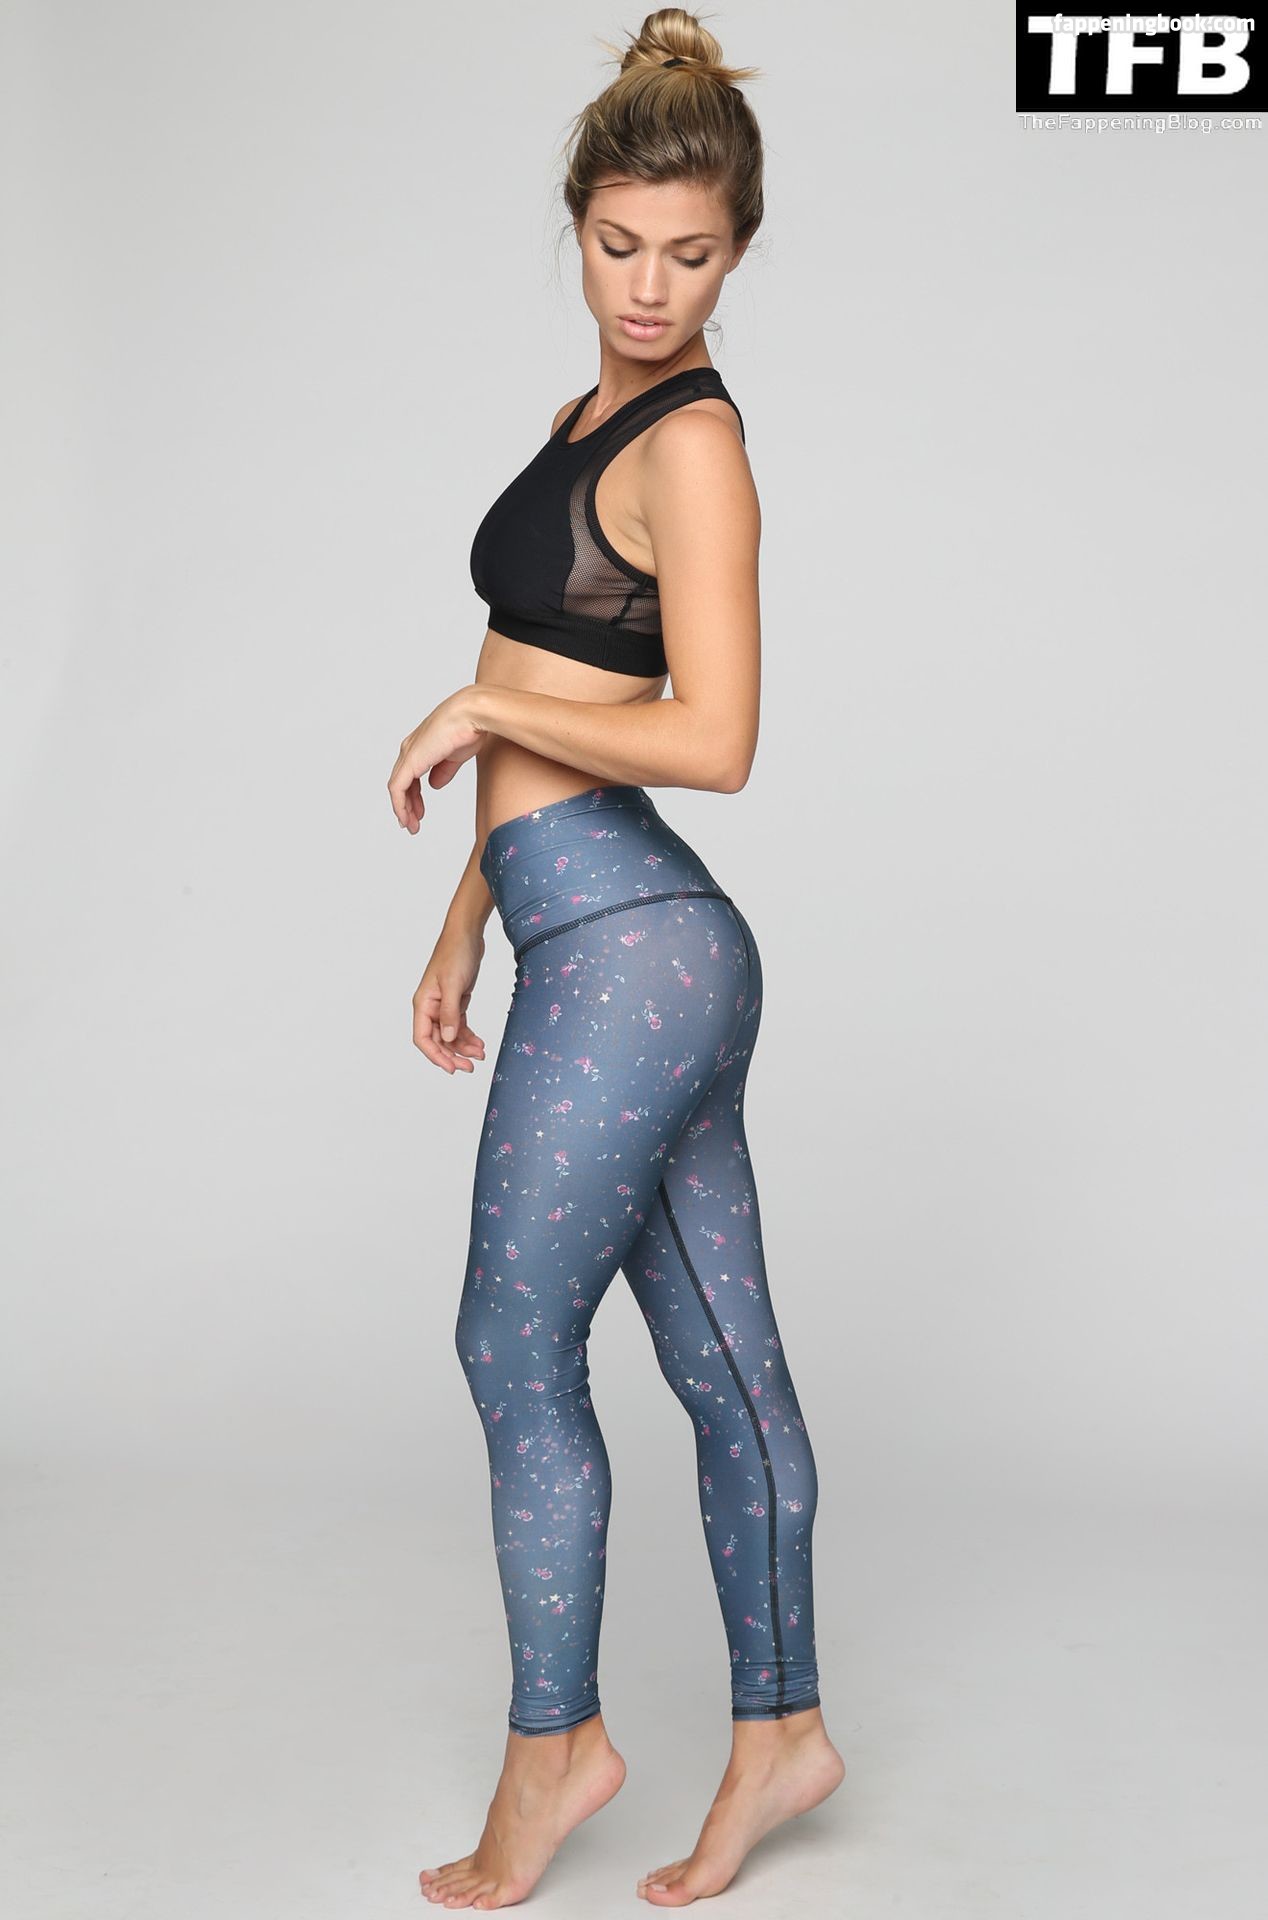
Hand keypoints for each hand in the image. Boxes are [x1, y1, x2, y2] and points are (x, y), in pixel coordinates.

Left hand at [388, 687, 485, 831]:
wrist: (471, 715)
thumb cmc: (468, 729)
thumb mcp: (454, 757)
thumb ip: (443, 771)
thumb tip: (434, 785)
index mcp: (420, 746)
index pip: (409, 776)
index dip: (413, 796)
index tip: (419, 813)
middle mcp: (409, 749)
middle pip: (401, 783)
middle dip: (407, 806)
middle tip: (413, 824)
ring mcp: (408, 754)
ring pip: (397, 788)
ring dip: (403, 809)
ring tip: (411, 826)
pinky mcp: (410, 761)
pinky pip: (398, 788)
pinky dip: (400, 805)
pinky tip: (406, 817)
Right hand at [413, 924, 487, 1074]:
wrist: (467, 934)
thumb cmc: (455, 953)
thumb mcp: (454, 984)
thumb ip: (450, 1013)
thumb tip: (447, 1038)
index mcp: (423, 1004)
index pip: (422, 1038)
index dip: (436, 1056)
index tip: (452, 1068)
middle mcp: (430, 1007)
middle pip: (437, 1041)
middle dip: (453, 1055)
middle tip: (470, 1067)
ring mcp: (443, 1005)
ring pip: (450, 1035)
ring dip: (463, 1047)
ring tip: (480, 1055)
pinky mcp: (456, 1002)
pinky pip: (459, 1026)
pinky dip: (468, 1036)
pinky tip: (479, 1044)